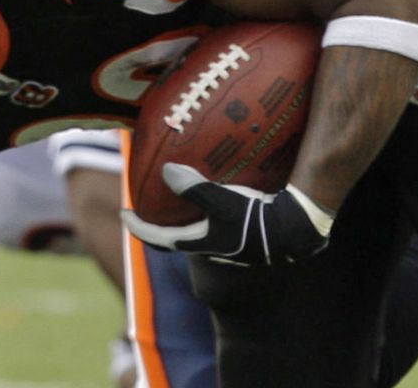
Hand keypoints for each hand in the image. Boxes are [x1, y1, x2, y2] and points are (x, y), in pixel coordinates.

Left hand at [120, 163, 331, 265]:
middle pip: (172, 238)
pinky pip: (211, 223)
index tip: (122, 212)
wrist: (294, 230)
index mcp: (195, 243)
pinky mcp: (239, 234)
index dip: (136, 225)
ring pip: (192, 231)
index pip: (155, 238)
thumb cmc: (256, 219)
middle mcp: (206, 246)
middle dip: (157, 223)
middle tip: (148, 205)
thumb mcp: (223, 202)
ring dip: (181, 217)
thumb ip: (195, 188)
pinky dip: (202, 211)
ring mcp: (223, 243)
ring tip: (177, 196)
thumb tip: (166, 170)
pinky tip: (213, 190)